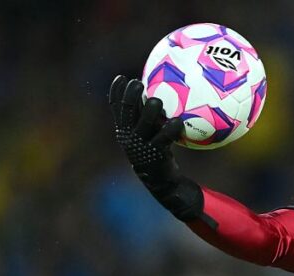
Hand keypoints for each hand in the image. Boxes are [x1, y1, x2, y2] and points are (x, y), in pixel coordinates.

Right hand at [109, 75, 204, 221]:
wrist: (161, 180)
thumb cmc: (158, 151)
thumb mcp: (150, 133)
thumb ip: (151, 116)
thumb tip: (163, 90)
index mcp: (125, 129)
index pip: (116, 108)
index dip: (115, 92)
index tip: (121, 78)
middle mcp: (129, 136)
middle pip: (126, 113)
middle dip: (130, 96)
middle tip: (138, 83)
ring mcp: (141, 146)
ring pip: (143, 125)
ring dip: (149, 112)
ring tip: (156, 100)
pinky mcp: (155, 154)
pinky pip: (163, 139)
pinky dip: (171, 130)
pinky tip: (178, 122)